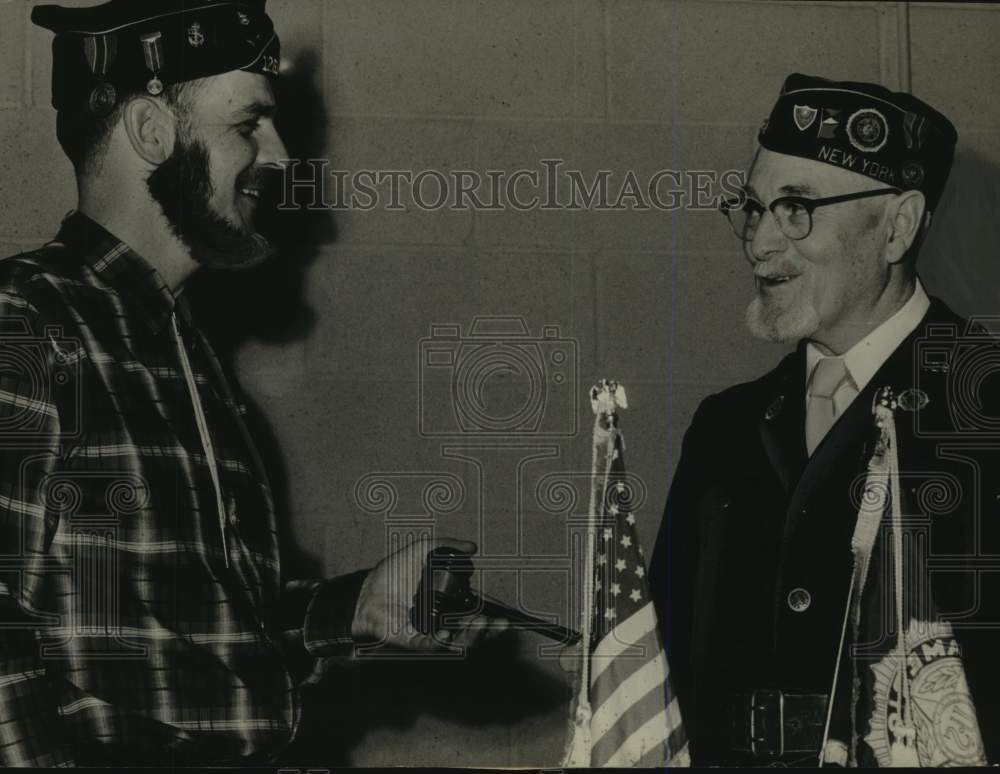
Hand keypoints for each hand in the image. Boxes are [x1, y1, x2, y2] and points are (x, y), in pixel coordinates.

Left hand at [351, 537, 507, 651]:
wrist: (368, 588)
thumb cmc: (394, 573)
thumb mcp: (423, 551)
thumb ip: (448, 546)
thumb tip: (472, 547)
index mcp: (449, 604)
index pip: (476, 616)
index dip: (493, 620)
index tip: (505, 619)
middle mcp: (443, 621)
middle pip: (472, 634)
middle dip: (488, 632)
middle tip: (498, 624)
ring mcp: (430, 632)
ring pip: (457, 642)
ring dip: (472, 637)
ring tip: (480, 625)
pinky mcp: (414, 640)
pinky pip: (432, 644)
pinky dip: (443, 640)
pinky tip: (449, 630)